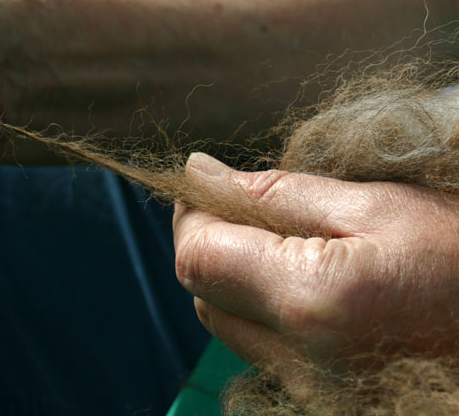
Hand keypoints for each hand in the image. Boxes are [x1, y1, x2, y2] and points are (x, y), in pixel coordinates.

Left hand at [173, 153, 458, 373]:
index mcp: (310, 301)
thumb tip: (200, 174)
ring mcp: (308, 390)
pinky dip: (263, 310)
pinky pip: (261, 348)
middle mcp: (300, 360)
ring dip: (234, 277)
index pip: (199, 258)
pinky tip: (301, 285)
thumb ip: (275, 194)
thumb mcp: (376, 205)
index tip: (204, 185)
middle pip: (204, 293)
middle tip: (244, 208)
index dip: (191, 216)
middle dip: (210, 244)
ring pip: (227, 323)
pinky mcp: (318, 400)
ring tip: (281, 243)